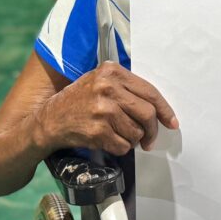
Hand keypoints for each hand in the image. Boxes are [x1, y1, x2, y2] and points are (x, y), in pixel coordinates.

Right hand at [36, 62, 177, 155]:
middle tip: (149, 140)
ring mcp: (102, 110)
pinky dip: (120, 148)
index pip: (149, 91)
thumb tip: (157, 108)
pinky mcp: (97, 131)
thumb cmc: (78, 101)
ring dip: (133, 140)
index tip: (172, 122)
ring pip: (136, 132)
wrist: (49, 120)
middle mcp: (107, 87)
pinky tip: (108, 141)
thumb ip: (126, 87)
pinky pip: (123, 146)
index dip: (165, 110)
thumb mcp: (99, 81)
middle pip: (147, 113)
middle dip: (152, 130)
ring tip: (119, 135)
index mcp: (111, 71)